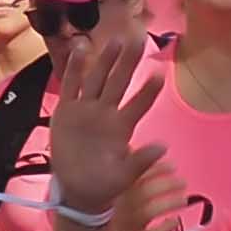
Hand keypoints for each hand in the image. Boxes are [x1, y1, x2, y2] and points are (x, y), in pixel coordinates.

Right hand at [41, 9, 160, 212]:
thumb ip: (141, 161)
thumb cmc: (104, 185)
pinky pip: (71, 86)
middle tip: (138, 40)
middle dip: (128, 62)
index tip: (160, 74)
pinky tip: (80, 49)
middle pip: (119, 82)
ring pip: (97, 79)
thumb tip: (163, 147)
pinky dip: (74, 69)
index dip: (148, 91)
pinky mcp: (67, 111)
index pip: (139, 104)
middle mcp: (106, 113)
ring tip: (114, 40)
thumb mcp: (124, 177)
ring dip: (105, 61)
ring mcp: (86, 110)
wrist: (77, 191)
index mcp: (122, 127)